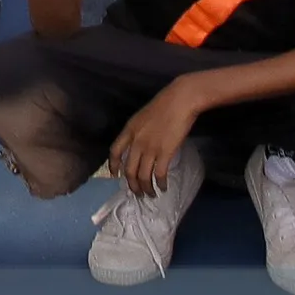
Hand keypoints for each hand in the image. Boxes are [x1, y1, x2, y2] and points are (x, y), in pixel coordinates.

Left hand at [108, 82, 202, 196]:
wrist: (180, 100)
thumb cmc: (164, 105)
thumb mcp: (142, 117)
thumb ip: (137, 132)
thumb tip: (138, 146)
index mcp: (129, 130)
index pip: (114, 151)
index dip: (113, 166)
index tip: (116, 176)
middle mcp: (137, 142)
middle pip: (129, 170)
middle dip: (132, 185)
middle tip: (137, 192)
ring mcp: (150, 148)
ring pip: (143, 176)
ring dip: (146, 188)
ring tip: (150, 194)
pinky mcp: (165, 152)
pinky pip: (159, 174)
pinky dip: (160, 183)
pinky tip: (163, 187)